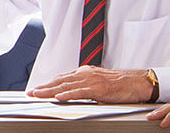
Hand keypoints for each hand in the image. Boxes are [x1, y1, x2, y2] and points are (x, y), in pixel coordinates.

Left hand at [26, 65, 155, 103]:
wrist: (138, 82)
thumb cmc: (121, 84)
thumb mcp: (98, 82)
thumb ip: (85, 86)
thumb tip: (72, 92)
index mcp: (85, 72)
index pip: (62, 78)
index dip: (48, 83)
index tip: (37, 89)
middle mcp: (85, 74)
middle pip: (59, 81)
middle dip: (43, 87)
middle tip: (31, 93)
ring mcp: (91, 81)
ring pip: (66, 85)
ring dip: (50, 90)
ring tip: (38, 95)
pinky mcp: (98, 89)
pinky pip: (80, 92)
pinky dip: (68, 94)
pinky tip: (59, 97)